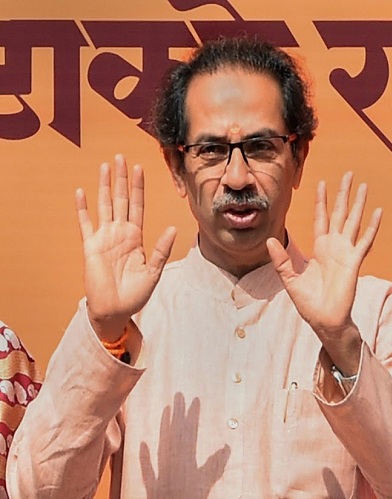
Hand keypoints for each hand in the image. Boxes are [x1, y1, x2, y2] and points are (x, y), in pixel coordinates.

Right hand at [76, 155, 176, 341]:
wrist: (115, 310)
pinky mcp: (90, 246)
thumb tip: (172, 228)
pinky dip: (83, 208)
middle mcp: (119, 233)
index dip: (138, 187)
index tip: (140, 168)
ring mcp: (104, 238)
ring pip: (104, 205)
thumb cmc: (135, 294)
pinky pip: (86, 223)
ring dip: (105, 186)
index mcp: (136, 237)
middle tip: (120, 157)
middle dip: (121, 178)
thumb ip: (162, 249)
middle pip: (121, 199)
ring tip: (105, 166)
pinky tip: (82, 191)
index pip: (137, 206)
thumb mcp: (154, 271)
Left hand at [267, 172, 380, 373]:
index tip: (322, 183)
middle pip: (339, 213)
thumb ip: (281, 260)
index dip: (322, 201)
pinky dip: (372, 226)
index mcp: (320, 249)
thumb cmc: (309, 303)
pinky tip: (378, 212)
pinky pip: (364, 241)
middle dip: (343, 194)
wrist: (324, 320)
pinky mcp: (354, 262)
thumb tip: (269, 240)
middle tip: (348, 174)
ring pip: (353, 221)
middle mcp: (335, 247)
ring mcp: (346, 253)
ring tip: (364, 185)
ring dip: (359, 204)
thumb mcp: (289, 279)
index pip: (321, 218)